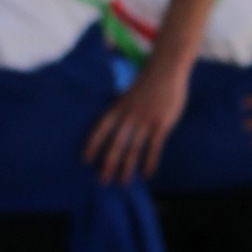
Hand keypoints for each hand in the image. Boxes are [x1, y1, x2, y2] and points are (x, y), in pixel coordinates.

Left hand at [84, 59, 190, 183]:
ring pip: (133, 148)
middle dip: (108, 163)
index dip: (92, 144)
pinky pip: (154, 147)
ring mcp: (145, 120)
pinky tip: (146, 174)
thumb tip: (115, 126)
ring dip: (127, 167)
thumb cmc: (148, 82)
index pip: (100, 128)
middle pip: (115, 143)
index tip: (85, 159)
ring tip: (123, 182)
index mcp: (118, 107)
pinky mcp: (162, 124)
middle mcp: (129, 115)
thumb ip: (122, 110)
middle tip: (102, 180)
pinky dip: (149, 161)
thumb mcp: (128, 95)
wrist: (166, 69)